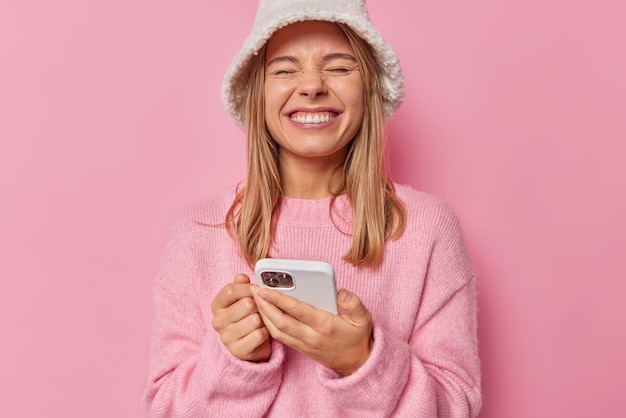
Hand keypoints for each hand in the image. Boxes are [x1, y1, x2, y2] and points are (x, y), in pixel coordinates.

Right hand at [210, 275, 270, 361]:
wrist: (251, 344)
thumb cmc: (248, 316)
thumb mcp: (243, 298)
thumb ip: (242, 286)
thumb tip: (242, 277)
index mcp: (217, 305)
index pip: (230, 290)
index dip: (247, 288)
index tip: (256, 290)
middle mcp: (218, 321)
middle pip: (246, 304)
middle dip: (258, 306)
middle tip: (259, 310)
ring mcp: (226, 337)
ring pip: (254, 320)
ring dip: (263, 321)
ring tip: (261, 322)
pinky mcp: (237, 350)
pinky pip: (259, 335)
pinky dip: (265, 333)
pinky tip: (262, 333)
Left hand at [251, 286, 372, 375]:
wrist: (356, 363)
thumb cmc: (357, 337)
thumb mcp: (363, 318)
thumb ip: (354, 303)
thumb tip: (341, 292)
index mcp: (325, 325)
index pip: (297, 310)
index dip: (278, 299)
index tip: (265, 288)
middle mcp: (311, 336)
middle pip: (280, 321)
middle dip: (264, 305)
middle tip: (253, 290)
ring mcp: (304, 344)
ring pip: (276, 331)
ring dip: (263, 314)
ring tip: (255, 298)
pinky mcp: (300, 348)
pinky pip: (279, 337)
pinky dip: (268, 324)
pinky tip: (263, 312)